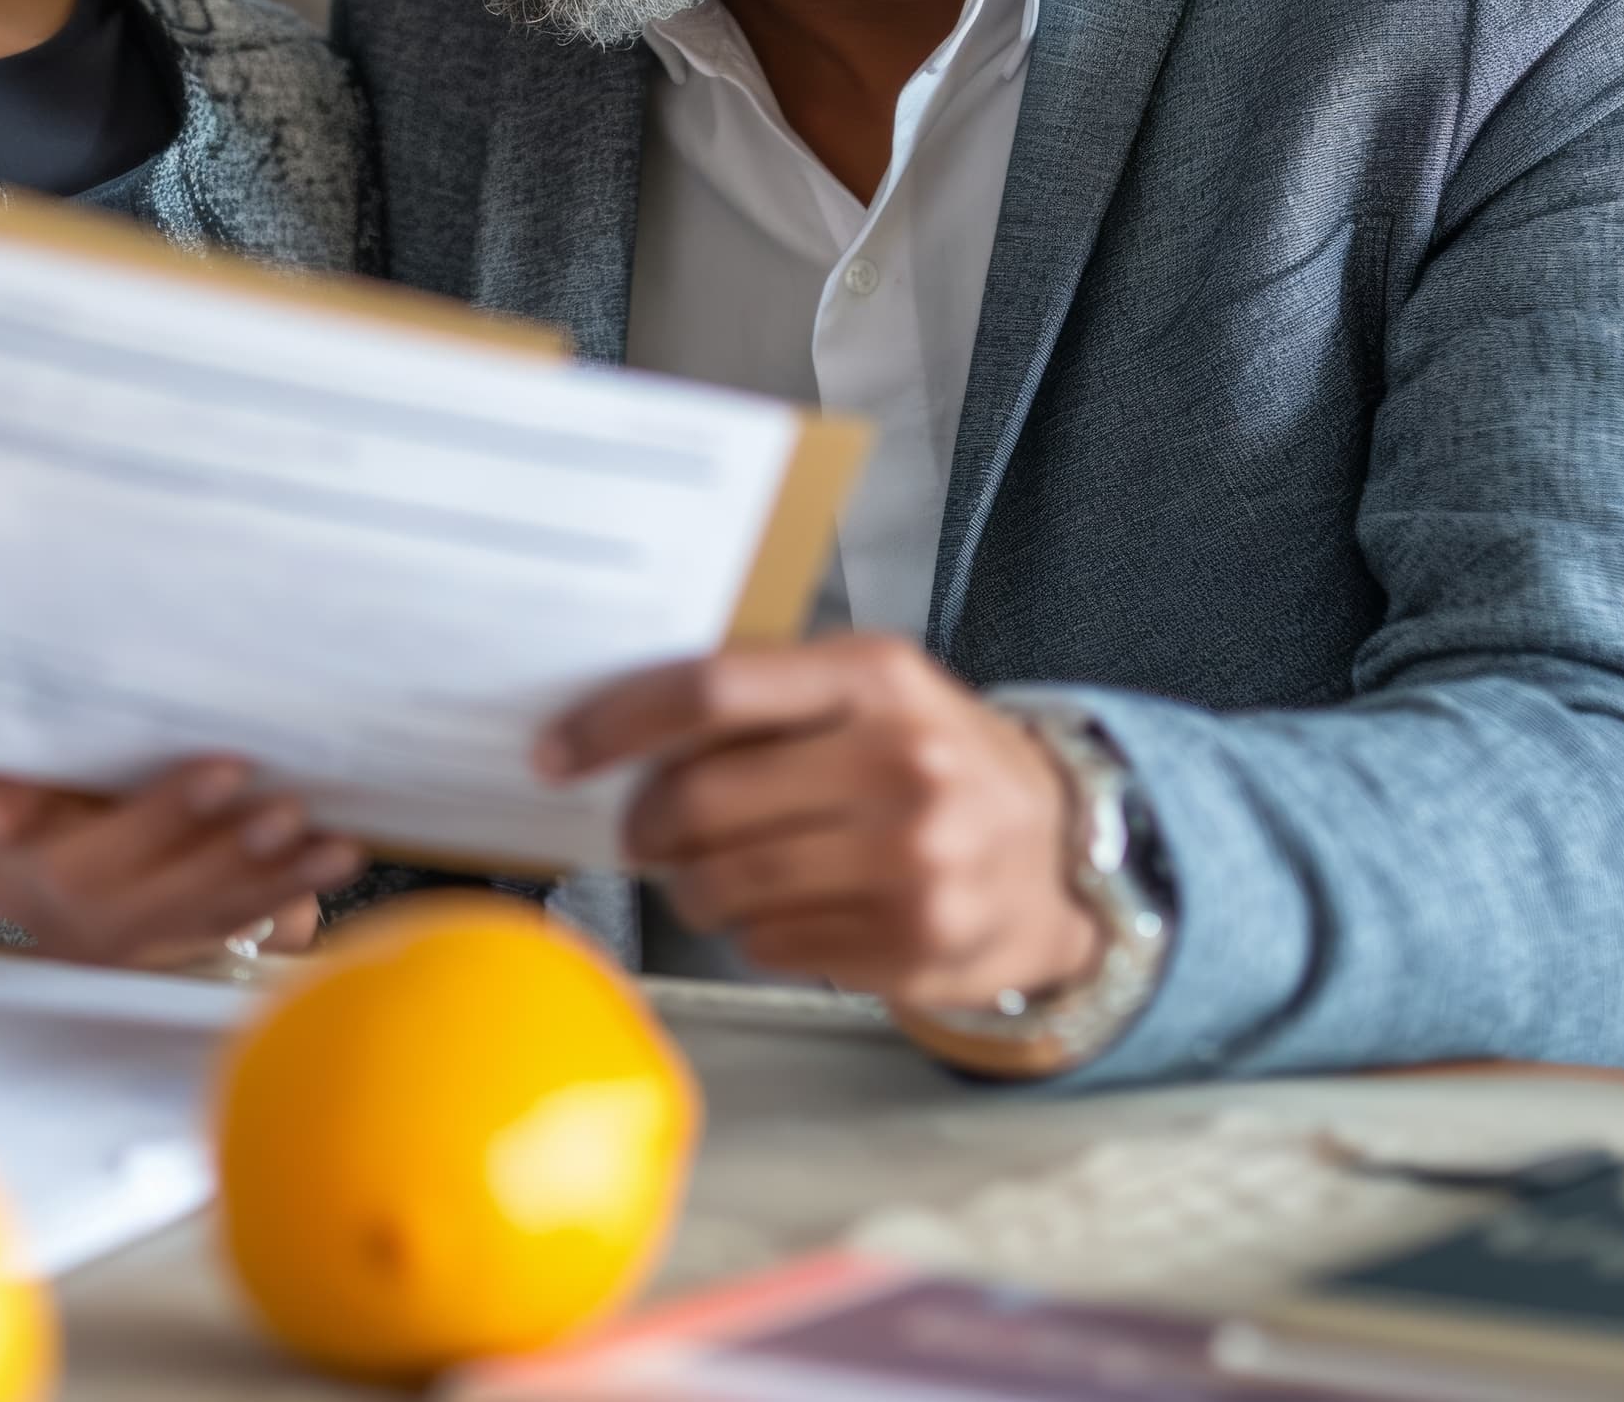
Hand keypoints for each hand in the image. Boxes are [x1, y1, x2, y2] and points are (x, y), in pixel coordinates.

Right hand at [0, 759, 363, 967]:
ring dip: (280, 882)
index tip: (225, 769)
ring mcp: (140, 943)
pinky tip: (335, 862)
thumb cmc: (13, 791)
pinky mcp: (185, 942)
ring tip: (334, 846)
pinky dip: (294, 894)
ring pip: (216, 917)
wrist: (36, 848)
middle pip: (166, 898)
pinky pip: (244, 924)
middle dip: (234, 854)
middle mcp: (85, 926)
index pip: (92, 858)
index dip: (163, 816)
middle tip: (289, 808)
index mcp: (27, 882)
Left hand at [537, 637, 1097, 1009]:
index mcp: (876, 678)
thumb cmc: (938, 759)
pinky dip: (755, 932)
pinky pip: (772, 945)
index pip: (712, 689)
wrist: (1066, 854)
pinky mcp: (915, 944)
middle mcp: (902, 764)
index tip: (558, 752)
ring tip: (714, 874)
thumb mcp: (872, 692)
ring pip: (726, 885)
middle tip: (641, 832)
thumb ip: (767, 700)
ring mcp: (915, 862)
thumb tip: (620, 728)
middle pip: (704, 799)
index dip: (615, 723)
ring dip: (692, 887)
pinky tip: (788, 907)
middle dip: (646, 824)